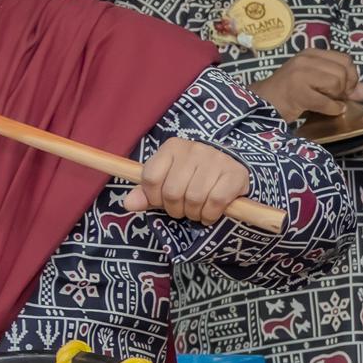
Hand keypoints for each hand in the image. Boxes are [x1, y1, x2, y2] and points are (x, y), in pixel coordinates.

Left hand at [128, 139, 252, 222]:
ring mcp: (216, 159)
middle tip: (182, 210)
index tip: (161, 202)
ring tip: (196, 212)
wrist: (230, 172)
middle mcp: (194, 148)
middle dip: (175, 209)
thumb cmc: (193, 178)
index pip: (151, 177)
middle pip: (172, 191)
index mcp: (172, 147)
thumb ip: (146, 194)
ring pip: (194, 198)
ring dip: (193, 213)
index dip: (153, 197)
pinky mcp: (234, 173)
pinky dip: (210, 215)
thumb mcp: (166, 182)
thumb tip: (128, 204)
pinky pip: (215, 201)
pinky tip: (210, 214)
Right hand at [256, 49, 362, 124]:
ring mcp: (299, 74)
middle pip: (343, 71)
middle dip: (345, 89)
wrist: (261, 104)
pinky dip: (331, 109)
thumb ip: (344, 86)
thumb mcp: (318, 85)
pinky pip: (325, 101)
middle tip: (334, 98)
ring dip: (336, 98)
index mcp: (311, 54)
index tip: (343, 90)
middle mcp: (305, 59)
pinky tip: (325, 110)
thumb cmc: (290, 95)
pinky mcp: (296, 91)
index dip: (351, 77)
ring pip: (336, 82)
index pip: (345, 59)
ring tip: (324, 102)